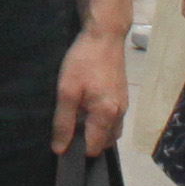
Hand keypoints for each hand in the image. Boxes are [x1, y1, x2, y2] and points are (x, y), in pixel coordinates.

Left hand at [53, 24, 128, 156]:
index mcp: (107, 115)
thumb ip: (63, 122)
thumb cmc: (83, 62)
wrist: (104, 35)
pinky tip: (87, 109)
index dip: (77, 149)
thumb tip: (60, 149)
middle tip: (69, 129)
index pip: (94, 148)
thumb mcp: (66, 91)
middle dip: (88, 142)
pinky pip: (113, 119)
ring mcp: (124, 105)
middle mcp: (120, 114)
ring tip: (77, 119)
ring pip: (110, 132)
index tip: (63, 142)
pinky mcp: (123, 96)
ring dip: (95, 132)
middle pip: (104, 143)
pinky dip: (101, 122)